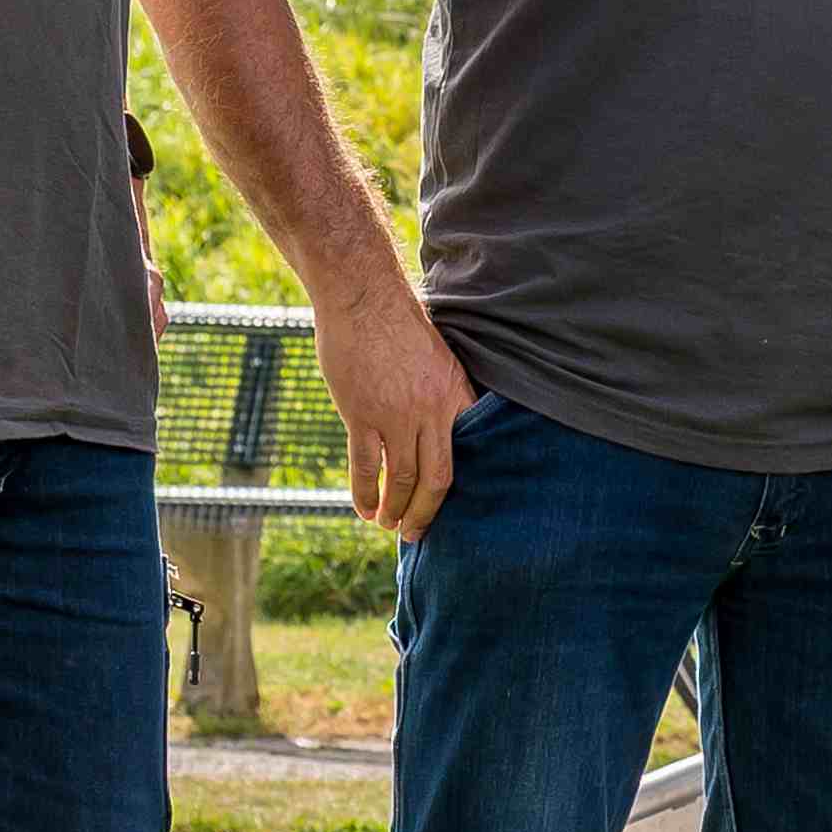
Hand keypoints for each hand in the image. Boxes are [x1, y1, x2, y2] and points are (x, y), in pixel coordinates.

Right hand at [326, 289, 477, 539]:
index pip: (470, 451)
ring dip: (396, 508)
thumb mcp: (439, 356)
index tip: (458, 506)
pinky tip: (365, 510)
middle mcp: (431, 410)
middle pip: (438, 478)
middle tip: (420, 534)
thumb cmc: (398, 323)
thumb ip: (444, 393)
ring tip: (391, 525)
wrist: (362, 297)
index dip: (463, 484)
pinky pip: (366, 467)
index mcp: (456, 394)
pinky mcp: (361, 414)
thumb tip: (444, 426)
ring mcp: (396, 415)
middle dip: (429, 512)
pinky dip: (365, 494)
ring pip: (401, 478)